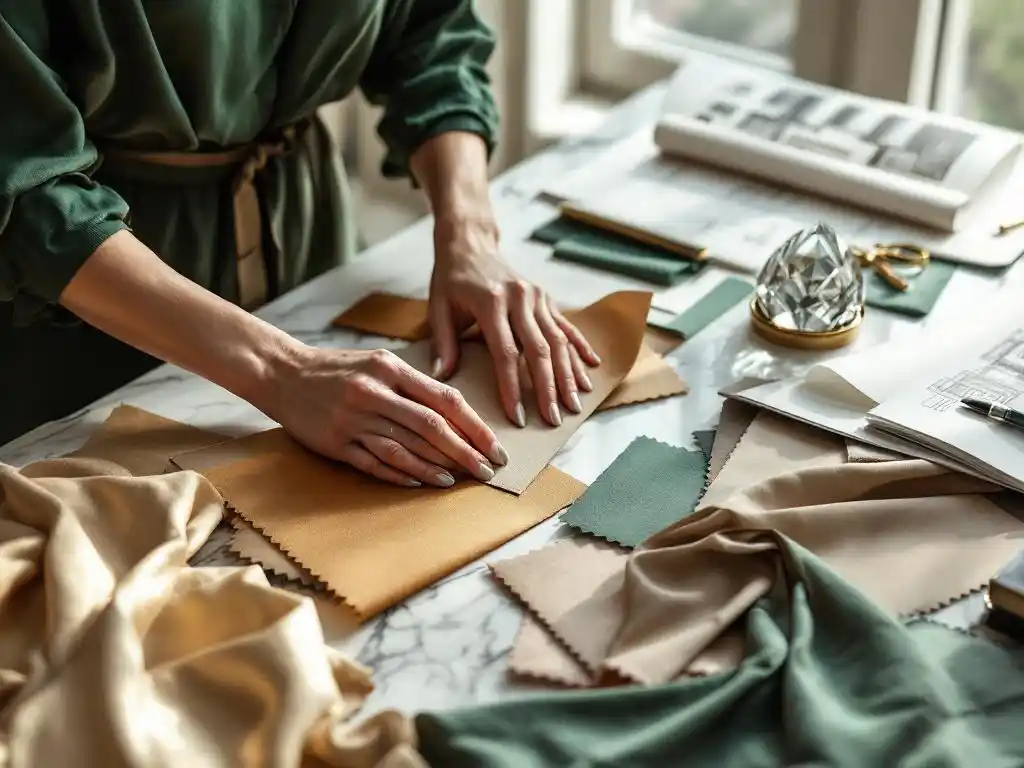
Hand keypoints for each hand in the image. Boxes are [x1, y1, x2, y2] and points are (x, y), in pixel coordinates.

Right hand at [265, 345, 508, 487]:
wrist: (282, 373)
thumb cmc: (338, 369)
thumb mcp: (378, 362)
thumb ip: (414, 384)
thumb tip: (456, 412)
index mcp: (390, 369)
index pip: (444, 399)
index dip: (474, 426)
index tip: (495, 446)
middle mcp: (374, 393)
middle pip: (430, 428)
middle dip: (464, 452)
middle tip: (486, 471)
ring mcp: (353, 419)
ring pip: (405, 448)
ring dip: (435, 468)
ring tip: (458, 480)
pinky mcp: (335, 443)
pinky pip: (374, 462)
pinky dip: (400, 474)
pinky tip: (421, 482)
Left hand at [429, 219, 600, 427]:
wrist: (470, 243)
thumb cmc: (451, 280)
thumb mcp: (438, 308)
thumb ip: (442, 343)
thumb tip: (442, 378)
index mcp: (490, 302)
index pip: (506, 353)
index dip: (513, 387)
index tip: (518, 416)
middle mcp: (519, 298)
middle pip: (539, 350)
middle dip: (548, 388)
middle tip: (555, 419)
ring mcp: (537, 296)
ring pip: (558, 340)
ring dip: (569, 374)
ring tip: (576, 404)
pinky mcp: (546, 297)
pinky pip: (566, 325)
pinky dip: (580, 347)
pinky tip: (592, 368)